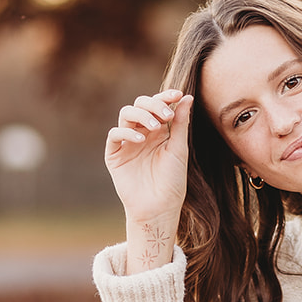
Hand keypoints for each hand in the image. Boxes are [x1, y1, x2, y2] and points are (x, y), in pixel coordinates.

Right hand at [105, 89, 192, 226]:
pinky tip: (140, 139)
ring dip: (142, 115)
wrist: (159, 207)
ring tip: (156, 127)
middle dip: (153, 104)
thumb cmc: (172, 181)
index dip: (165, 96)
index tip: (177, 95)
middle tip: (166, 115)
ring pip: (126, 114)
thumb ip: (180, 123)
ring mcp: (127, 143)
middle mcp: (142, 133)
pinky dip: (126, 132)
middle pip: (140, 104)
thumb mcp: (179, 149)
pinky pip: (115, 135)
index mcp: (159, 131)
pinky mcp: (114, 155)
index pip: (157, 105)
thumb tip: (186, 97)